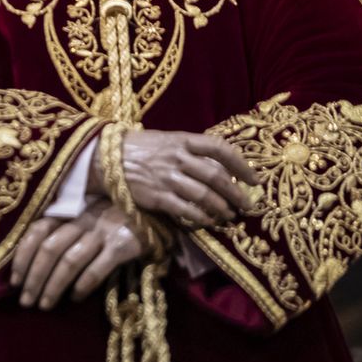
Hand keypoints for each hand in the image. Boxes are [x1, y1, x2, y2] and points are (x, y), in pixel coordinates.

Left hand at [10, 200, 143, 309]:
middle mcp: (84, 219)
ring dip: (52, 286)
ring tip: (45, 305)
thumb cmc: (117, 218)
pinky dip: (82, 285)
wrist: (158, 211)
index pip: (37, 231)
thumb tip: (33, 266)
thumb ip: (66, 233)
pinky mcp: (123, 244)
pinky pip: (97, 268)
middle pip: (49, 249)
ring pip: (69, 260)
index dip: (23, 256)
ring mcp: (104, 231)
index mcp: (72, 211)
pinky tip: (75, 298)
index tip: (15, 281)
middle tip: (26, 301)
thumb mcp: (88, 218)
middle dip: (34, 278)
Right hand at [95, 129, 259, 229]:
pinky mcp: (156, 196)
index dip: (240, 164)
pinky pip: (184, 209)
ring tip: (230, 215)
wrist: (108, 157)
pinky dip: (200, 217)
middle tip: (247, 204)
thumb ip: (194, 151)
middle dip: (236, 192)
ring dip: (221, 207)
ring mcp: (167, 177)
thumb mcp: (170, 140)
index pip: (219, 148)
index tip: (254, 179)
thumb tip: (223, 167)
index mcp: (183, 140)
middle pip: (215, 175)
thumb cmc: (144, 149)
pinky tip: (209, 222)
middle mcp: (177, 157)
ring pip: (203, 194)